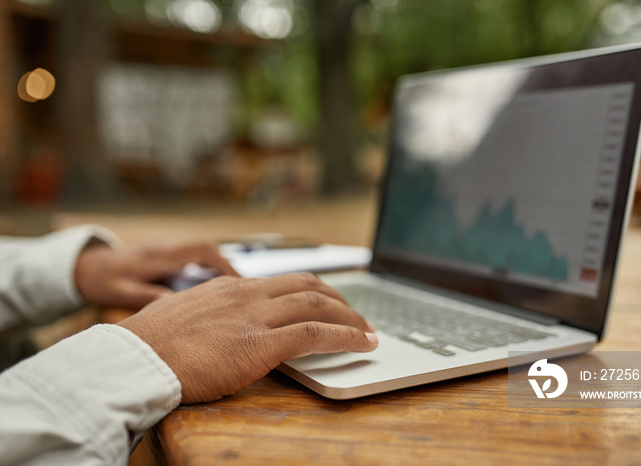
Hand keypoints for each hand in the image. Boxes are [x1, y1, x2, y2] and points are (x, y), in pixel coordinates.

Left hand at [75, 241, 236, 309]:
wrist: (85, 266)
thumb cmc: (102, 280)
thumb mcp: (120, 292)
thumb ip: (148, 296)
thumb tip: (175, 304)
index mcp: (162, 255)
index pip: (202, 251)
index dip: (225, 265)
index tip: (241, 283)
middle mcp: (169, 248)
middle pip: (209, 250)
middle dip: (229, 267)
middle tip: (247, 290)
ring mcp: (169, 250)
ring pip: (204, 254)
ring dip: (220, 269)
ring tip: (235, 293)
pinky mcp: (168, 256)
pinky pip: (195, 259)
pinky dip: (209, 271)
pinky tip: (215, 290)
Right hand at [117, 273, 377, 403]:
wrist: (132, 360)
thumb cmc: (150, 346)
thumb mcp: (184, 317)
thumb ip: (213, 316)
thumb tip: (226, 328)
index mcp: (229, 286)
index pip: (285, 280)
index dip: (315, 291)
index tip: (328, 301)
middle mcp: (247, 293)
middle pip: (308, 286)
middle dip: (339, 300)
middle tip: (356, 316)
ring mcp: (254, 315)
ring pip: (318, 305)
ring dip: (351, 317)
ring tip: (368, 331)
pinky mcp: (259, 343)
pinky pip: (315, 333)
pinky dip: (346, 336)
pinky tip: (363, 344)